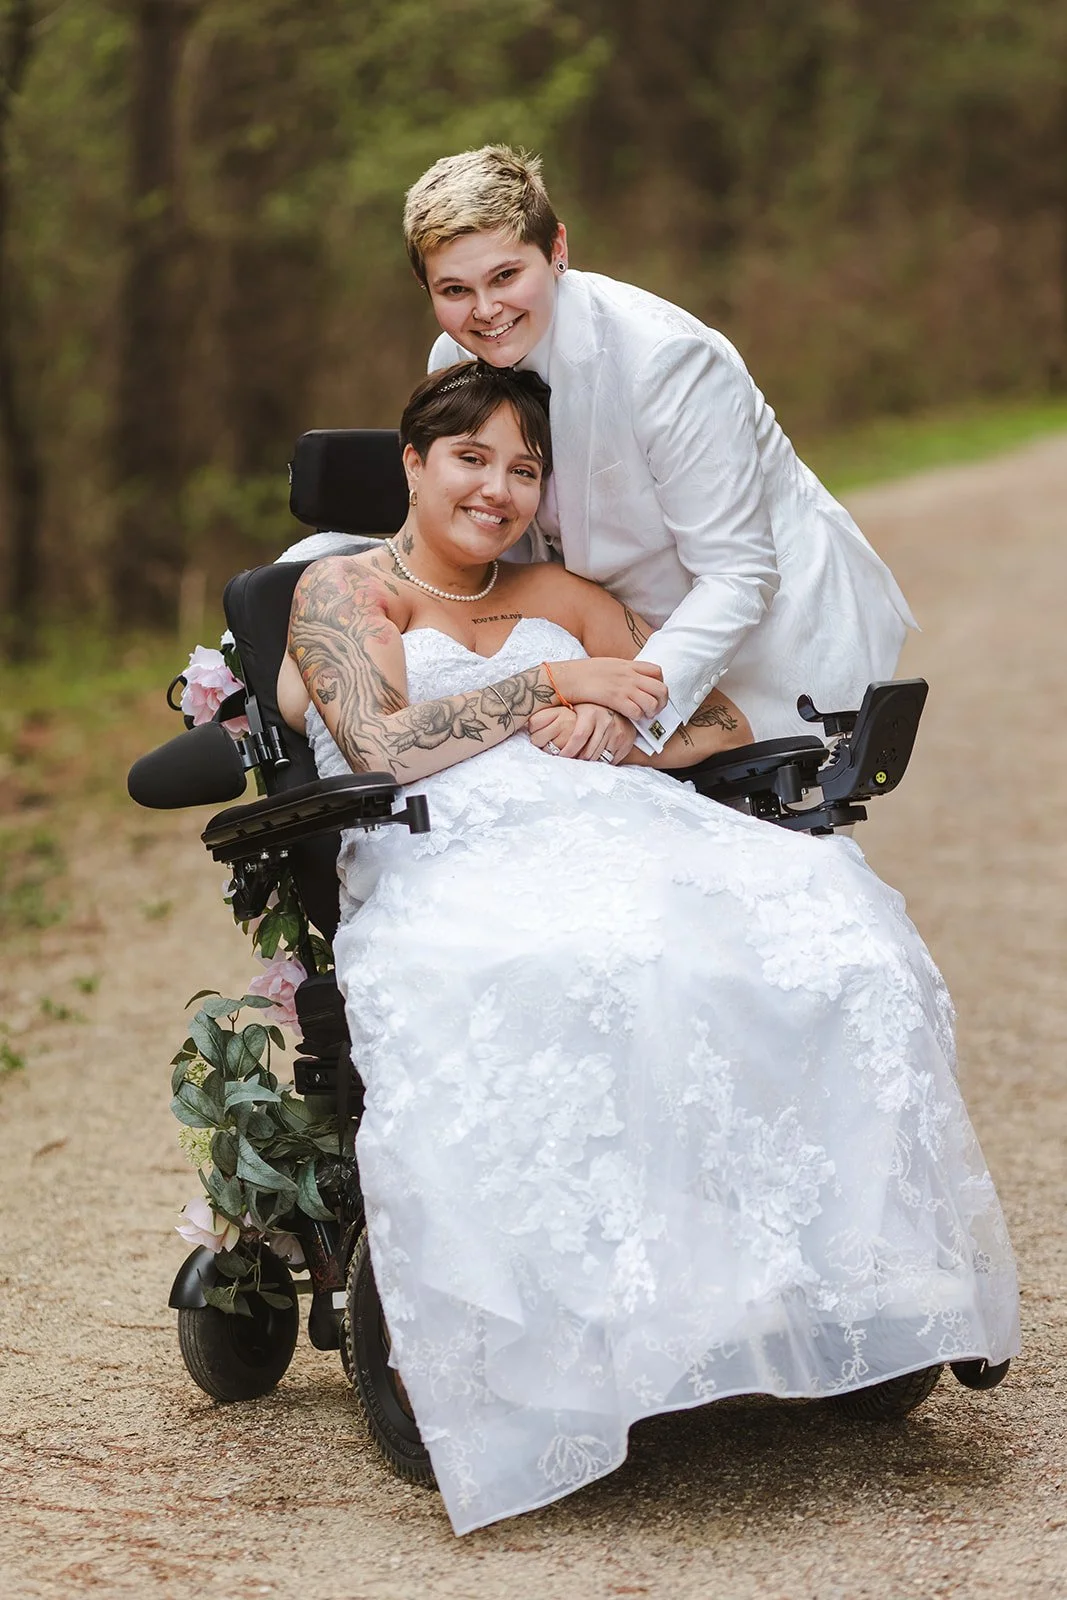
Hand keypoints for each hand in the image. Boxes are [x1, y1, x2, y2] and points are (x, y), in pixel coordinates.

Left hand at [529, 706, 637, 762]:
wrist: (619, 706)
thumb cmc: (588, 709)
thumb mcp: (573, 706)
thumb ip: (551, 714)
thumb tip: (528, 724)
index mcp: (590, 713)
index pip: (577, 737)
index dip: (567, 751)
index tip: (561, 758)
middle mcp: (606, 721)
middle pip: (588, 752)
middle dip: (578, 761)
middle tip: (570, 764)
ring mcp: (618, 732)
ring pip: (600, 757)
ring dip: (589, 763)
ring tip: (581, 763)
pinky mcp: (626, 742)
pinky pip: (612, 759)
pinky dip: (602, 763)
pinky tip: (596, 761)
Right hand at [547, 657, 666, 721]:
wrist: (567, 677)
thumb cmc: (583, 673)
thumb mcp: (608, 665)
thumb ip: (623, 671)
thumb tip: (630, 678)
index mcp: (628, 665)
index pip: (657, 671)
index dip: (660, 683)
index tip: (652, 692)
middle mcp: (630, 675)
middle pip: (661, 688)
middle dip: (662, 702)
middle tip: (654, 709)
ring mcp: (624, 687)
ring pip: (653, 702)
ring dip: (651, 712)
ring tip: (644, 716)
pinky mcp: (615, 700)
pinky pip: (637, 712)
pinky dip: (637, 717)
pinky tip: (631, 718)